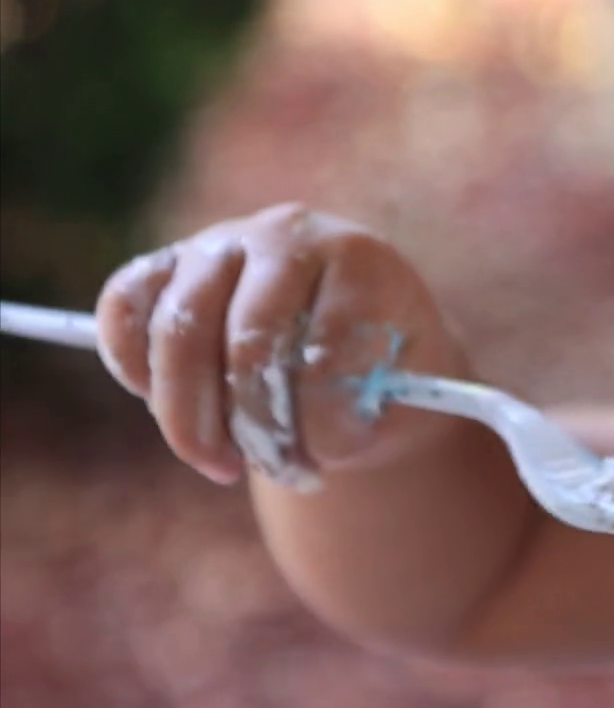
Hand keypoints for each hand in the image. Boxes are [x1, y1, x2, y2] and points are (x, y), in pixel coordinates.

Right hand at [94, 203, 468, 485]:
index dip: (317, 417)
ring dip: (188, 415)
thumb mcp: (395, 395)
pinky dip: (133, 368)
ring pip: (177, 332)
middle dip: (249, 425)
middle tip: (256, 471)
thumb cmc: (378, 370)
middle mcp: (283, 236)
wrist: (348, 340)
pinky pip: (124, 310)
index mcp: (355, 258)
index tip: (320, 461)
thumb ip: (355, 410)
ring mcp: (217, 243)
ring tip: (220, 461)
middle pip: (246, 339)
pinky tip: (164, 407)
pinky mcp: (164, 264)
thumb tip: (308, 434)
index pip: (326, 342)